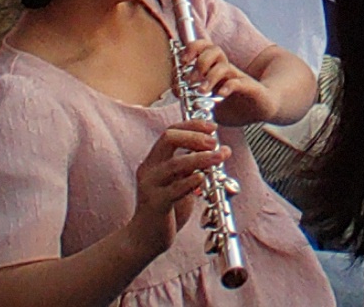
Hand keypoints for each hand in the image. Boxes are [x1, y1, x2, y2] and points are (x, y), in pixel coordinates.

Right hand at [129, 121, 227, 257]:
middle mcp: (149, 168)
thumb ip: (193, 167)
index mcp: (155, 160)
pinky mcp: (155, 204)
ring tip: (219, 157)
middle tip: (214, 141)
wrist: (144, 239)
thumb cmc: (166, 210)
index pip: (171, 131)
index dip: (192, 125)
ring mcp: (150, 185)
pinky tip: (202, 178)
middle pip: (168, 138)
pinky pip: (173, 190)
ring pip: (174, 164)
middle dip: (194, 136)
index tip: (213, 126)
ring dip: (201, 158)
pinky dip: (190, 181)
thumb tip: (218, 151)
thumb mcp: (180, 183)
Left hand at [183, 39, 280, 125]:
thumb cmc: (236, 104)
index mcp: (217, 68)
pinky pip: (238, 83)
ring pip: (223, 66)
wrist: (264, 108)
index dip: (191, 49)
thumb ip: (194, 96)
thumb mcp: (211, 102)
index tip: (181, 64)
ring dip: (209, 77)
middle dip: (198, 63)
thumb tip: (177, 90)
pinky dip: (228, 87)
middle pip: (213, 51)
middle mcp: (228, 69)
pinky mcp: (250, 89)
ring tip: (201, 91)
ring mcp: (239, 78)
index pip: (204, 47)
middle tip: (190, 80)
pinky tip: (221, 95)